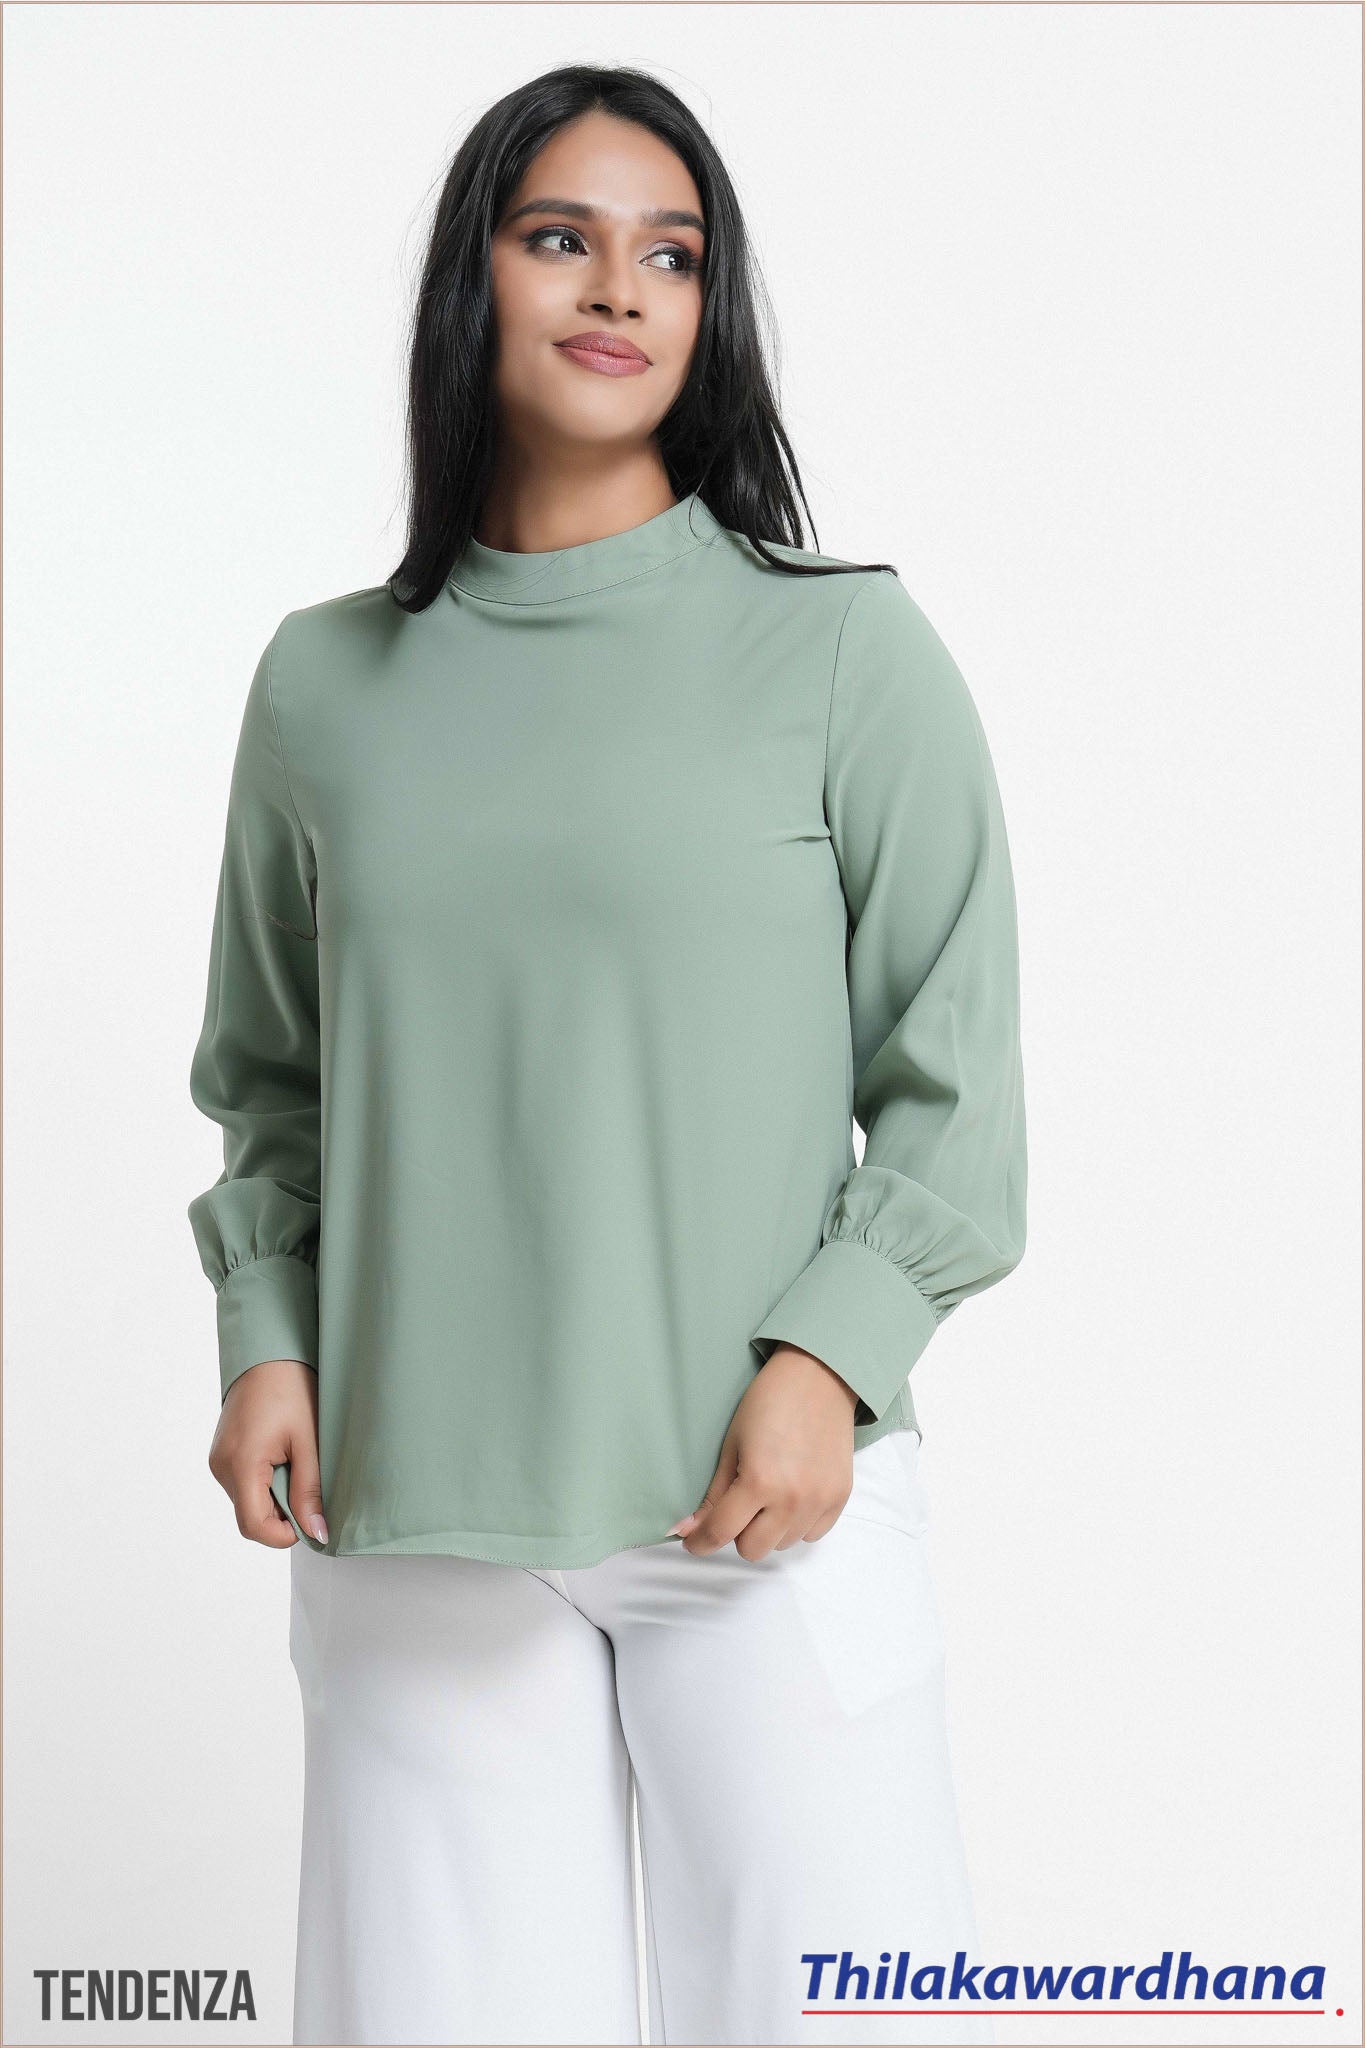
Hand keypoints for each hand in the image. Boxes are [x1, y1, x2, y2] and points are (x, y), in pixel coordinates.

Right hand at [208, 1358, 326, 1547]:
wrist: (268, 1355)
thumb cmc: (291, 1389)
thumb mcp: (308, 1442)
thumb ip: (309, 1491)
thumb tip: (316, 1532)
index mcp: (241, 1464)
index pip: (253, 1526)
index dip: (283, 1535)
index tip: (310, 1521)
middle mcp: (221, 1467)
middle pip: (250, 1516)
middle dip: (282, 1513)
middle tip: (308, 1483)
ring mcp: (218, 1461)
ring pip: (247, 1502)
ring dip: (274, 1496)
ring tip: (295, 1462)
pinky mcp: (221, 1455)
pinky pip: (243, 1485)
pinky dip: (264, 1483)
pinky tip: (281, 1458)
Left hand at [670, 1345, 858, 1560]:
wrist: (819, 1377)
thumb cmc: (768, 1402)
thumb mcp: (731, 1445)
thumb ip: (713, 1494)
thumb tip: (686, 1530)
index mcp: (759, 1482)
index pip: (721, 1532)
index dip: (700, 1541)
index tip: (693, 1542)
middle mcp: (792, 1500)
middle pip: (752, 1550)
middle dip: (737, 1533)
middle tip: (738, 1505)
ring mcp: (819, 1501)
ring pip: (782, 1545)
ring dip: (769, 1529)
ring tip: (769, 1493)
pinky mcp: (840, 1498)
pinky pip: (811, 1535)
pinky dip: (797, 1524)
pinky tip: (792, 1495)